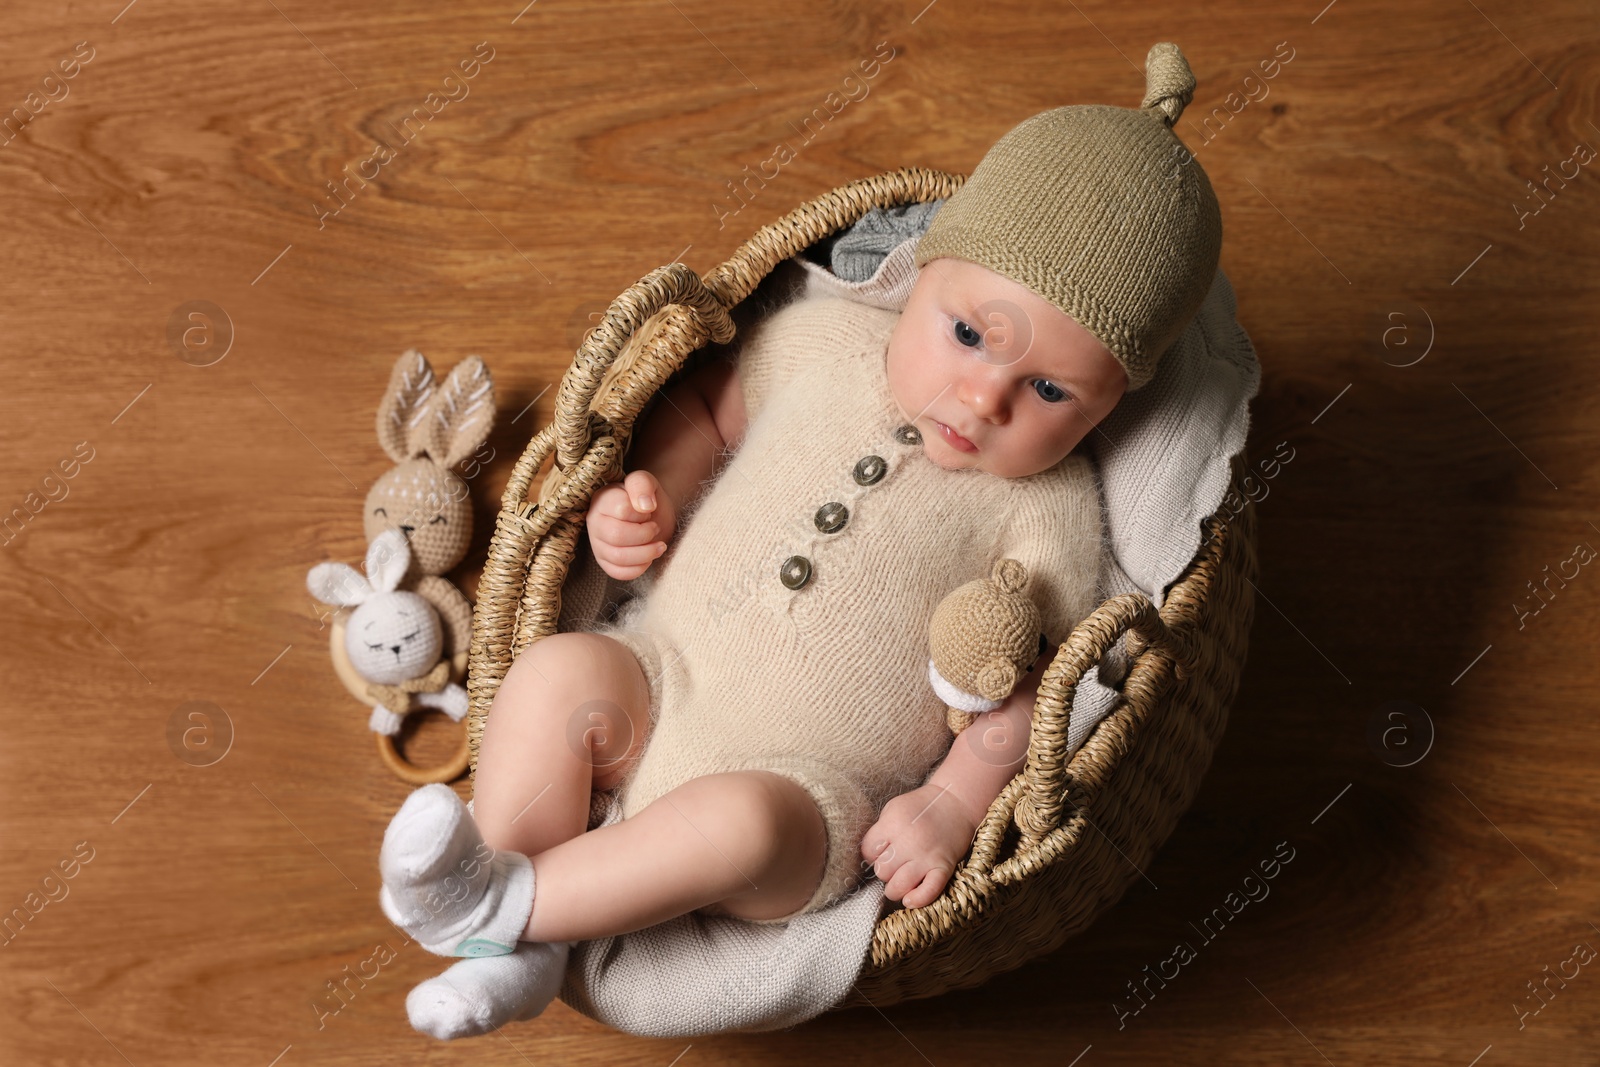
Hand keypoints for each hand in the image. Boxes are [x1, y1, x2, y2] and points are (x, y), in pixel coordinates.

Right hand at [588, 470, 677, 580]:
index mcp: (602, 500)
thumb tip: (644, 506)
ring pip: (618, 557)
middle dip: (645, 533)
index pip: (622, 510)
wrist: (651, 515)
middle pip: (617, 535)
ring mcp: (597, 544)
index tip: (648, 510)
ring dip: (646, 553)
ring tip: (659, 544)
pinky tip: (649, 557)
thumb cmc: (645, 498)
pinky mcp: (605, 562)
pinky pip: (619, 573)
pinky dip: (640, 567)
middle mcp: (594, 522)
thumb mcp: (646, 482)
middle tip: (655, 527)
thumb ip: (642, 484)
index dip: (641, 513)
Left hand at [859, 780, 980, 908]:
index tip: (882, 852)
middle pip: (882, 871)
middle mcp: (909, 841)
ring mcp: (927, 856)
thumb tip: (871, 856)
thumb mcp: (894, 808)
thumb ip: (881, 830)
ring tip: (899, 882)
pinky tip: (910, 900)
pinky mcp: (944, 867)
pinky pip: (928, 892)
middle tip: (894, 865)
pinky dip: (917, 900)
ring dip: (895, 889)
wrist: (956, 802)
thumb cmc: (922, 806)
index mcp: (894, 823)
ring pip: (898, 886)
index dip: (872, 854)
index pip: (868, 851)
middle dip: (885, 871)